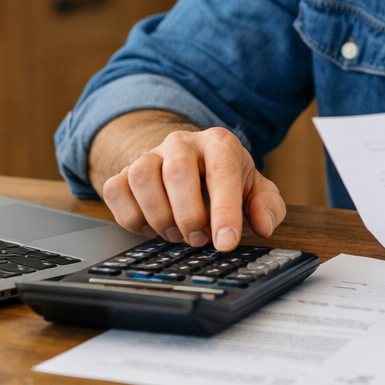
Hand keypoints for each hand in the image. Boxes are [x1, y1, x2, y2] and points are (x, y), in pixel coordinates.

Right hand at [100, 127, 285, 251]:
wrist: (188, 160)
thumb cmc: (223, 178)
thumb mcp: (254, 188)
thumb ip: (267, 205)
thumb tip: (264, 224)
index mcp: (219, 143)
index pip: (222, 172)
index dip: (224, 210)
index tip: (226, 242)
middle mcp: (182, 142)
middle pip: (177, 172)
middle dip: (189, 215)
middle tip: (200, 239)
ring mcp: (150, 154)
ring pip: (141, 177)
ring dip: (159, 216)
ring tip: (176, 233)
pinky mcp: (124, 171)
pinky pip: (116, 190)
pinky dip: (131, 217)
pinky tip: (151, 226)